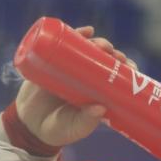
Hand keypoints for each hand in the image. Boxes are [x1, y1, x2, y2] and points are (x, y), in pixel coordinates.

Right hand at [13, 25, 136, 147]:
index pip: (117, 76)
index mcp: (98, 92)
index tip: (132, 68)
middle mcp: (87, 78)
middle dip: (114, 54)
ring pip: (88, 50)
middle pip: (104, 60)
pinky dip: (77, 34)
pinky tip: (86, 30)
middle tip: (117, 56)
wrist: (29, 125)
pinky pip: (65, 45)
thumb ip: (86, 122)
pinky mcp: (52, 62)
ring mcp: (70, 68)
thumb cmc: (57, 129)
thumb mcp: (74, 128)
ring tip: (102, 45)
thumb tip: (100, 109)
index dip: (126, 69)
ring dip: (98, 43)